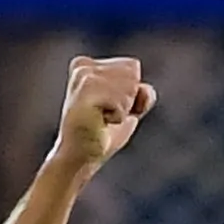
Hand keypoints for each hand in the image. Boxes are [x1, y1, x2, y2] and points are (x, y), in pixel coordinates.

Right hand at [52, 56, 154, 171]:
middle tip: (104, 115)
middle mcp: (82, 66)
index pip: (132, 67)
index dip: (130, 93)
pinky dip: (117, 116)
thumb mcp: (129, 109)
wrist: (80, 158)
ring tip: (101, 119)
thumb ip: (143, 94)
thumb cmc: (101, 134)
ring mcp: (82, 78)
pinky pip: (121, 101)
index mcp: (87, 65)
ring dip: (122, 110)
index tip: (108, 108)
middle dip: (127, 100)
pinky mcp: (84, 92)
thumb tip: (143, 90)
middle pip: (132, 73)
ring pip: (128, 87)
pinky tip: (99, 122)